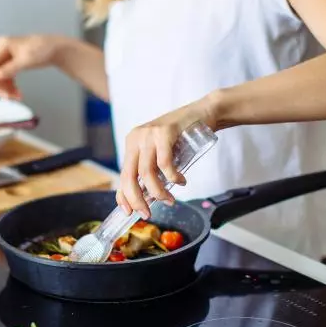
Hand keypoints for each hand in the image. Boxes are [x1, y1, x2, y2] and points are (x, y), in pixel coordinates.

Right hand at [0, 34, 63, 99]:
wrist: (55, 49)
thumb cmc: (42, 49)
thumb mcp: (26, 60)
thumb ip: (10, 68)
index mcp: (2, 44)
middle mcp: (1, 50)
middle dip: (1, 86)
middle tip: (8, 98)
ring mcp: (6, 57)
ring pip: (0, 77)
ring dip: (7, 89)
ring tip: (16, 98)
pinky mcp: (11, 64)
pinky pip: (7, 78)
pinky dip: (11, 87)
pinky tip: (18, 94)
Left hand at [117, 102, 212, 218]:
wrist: (203, 113)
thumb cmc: (183, 136)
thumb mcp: (161, 153)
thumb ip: (152, 169)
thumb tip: (147, 198)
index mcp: (131, 143)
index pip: (122, 175)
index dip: (123, 196)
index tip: (129, 212)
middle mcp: (136, 138)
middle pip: (129, 176)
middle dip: (137, 199)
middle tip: (147, 213)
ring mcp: (149, 134)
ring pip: (146, 173)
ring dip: (158, 192)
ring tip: (170, 199)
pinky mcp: (164, 132)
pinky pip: (164, 163)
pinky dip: (172, 177)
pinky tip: (181, 181)